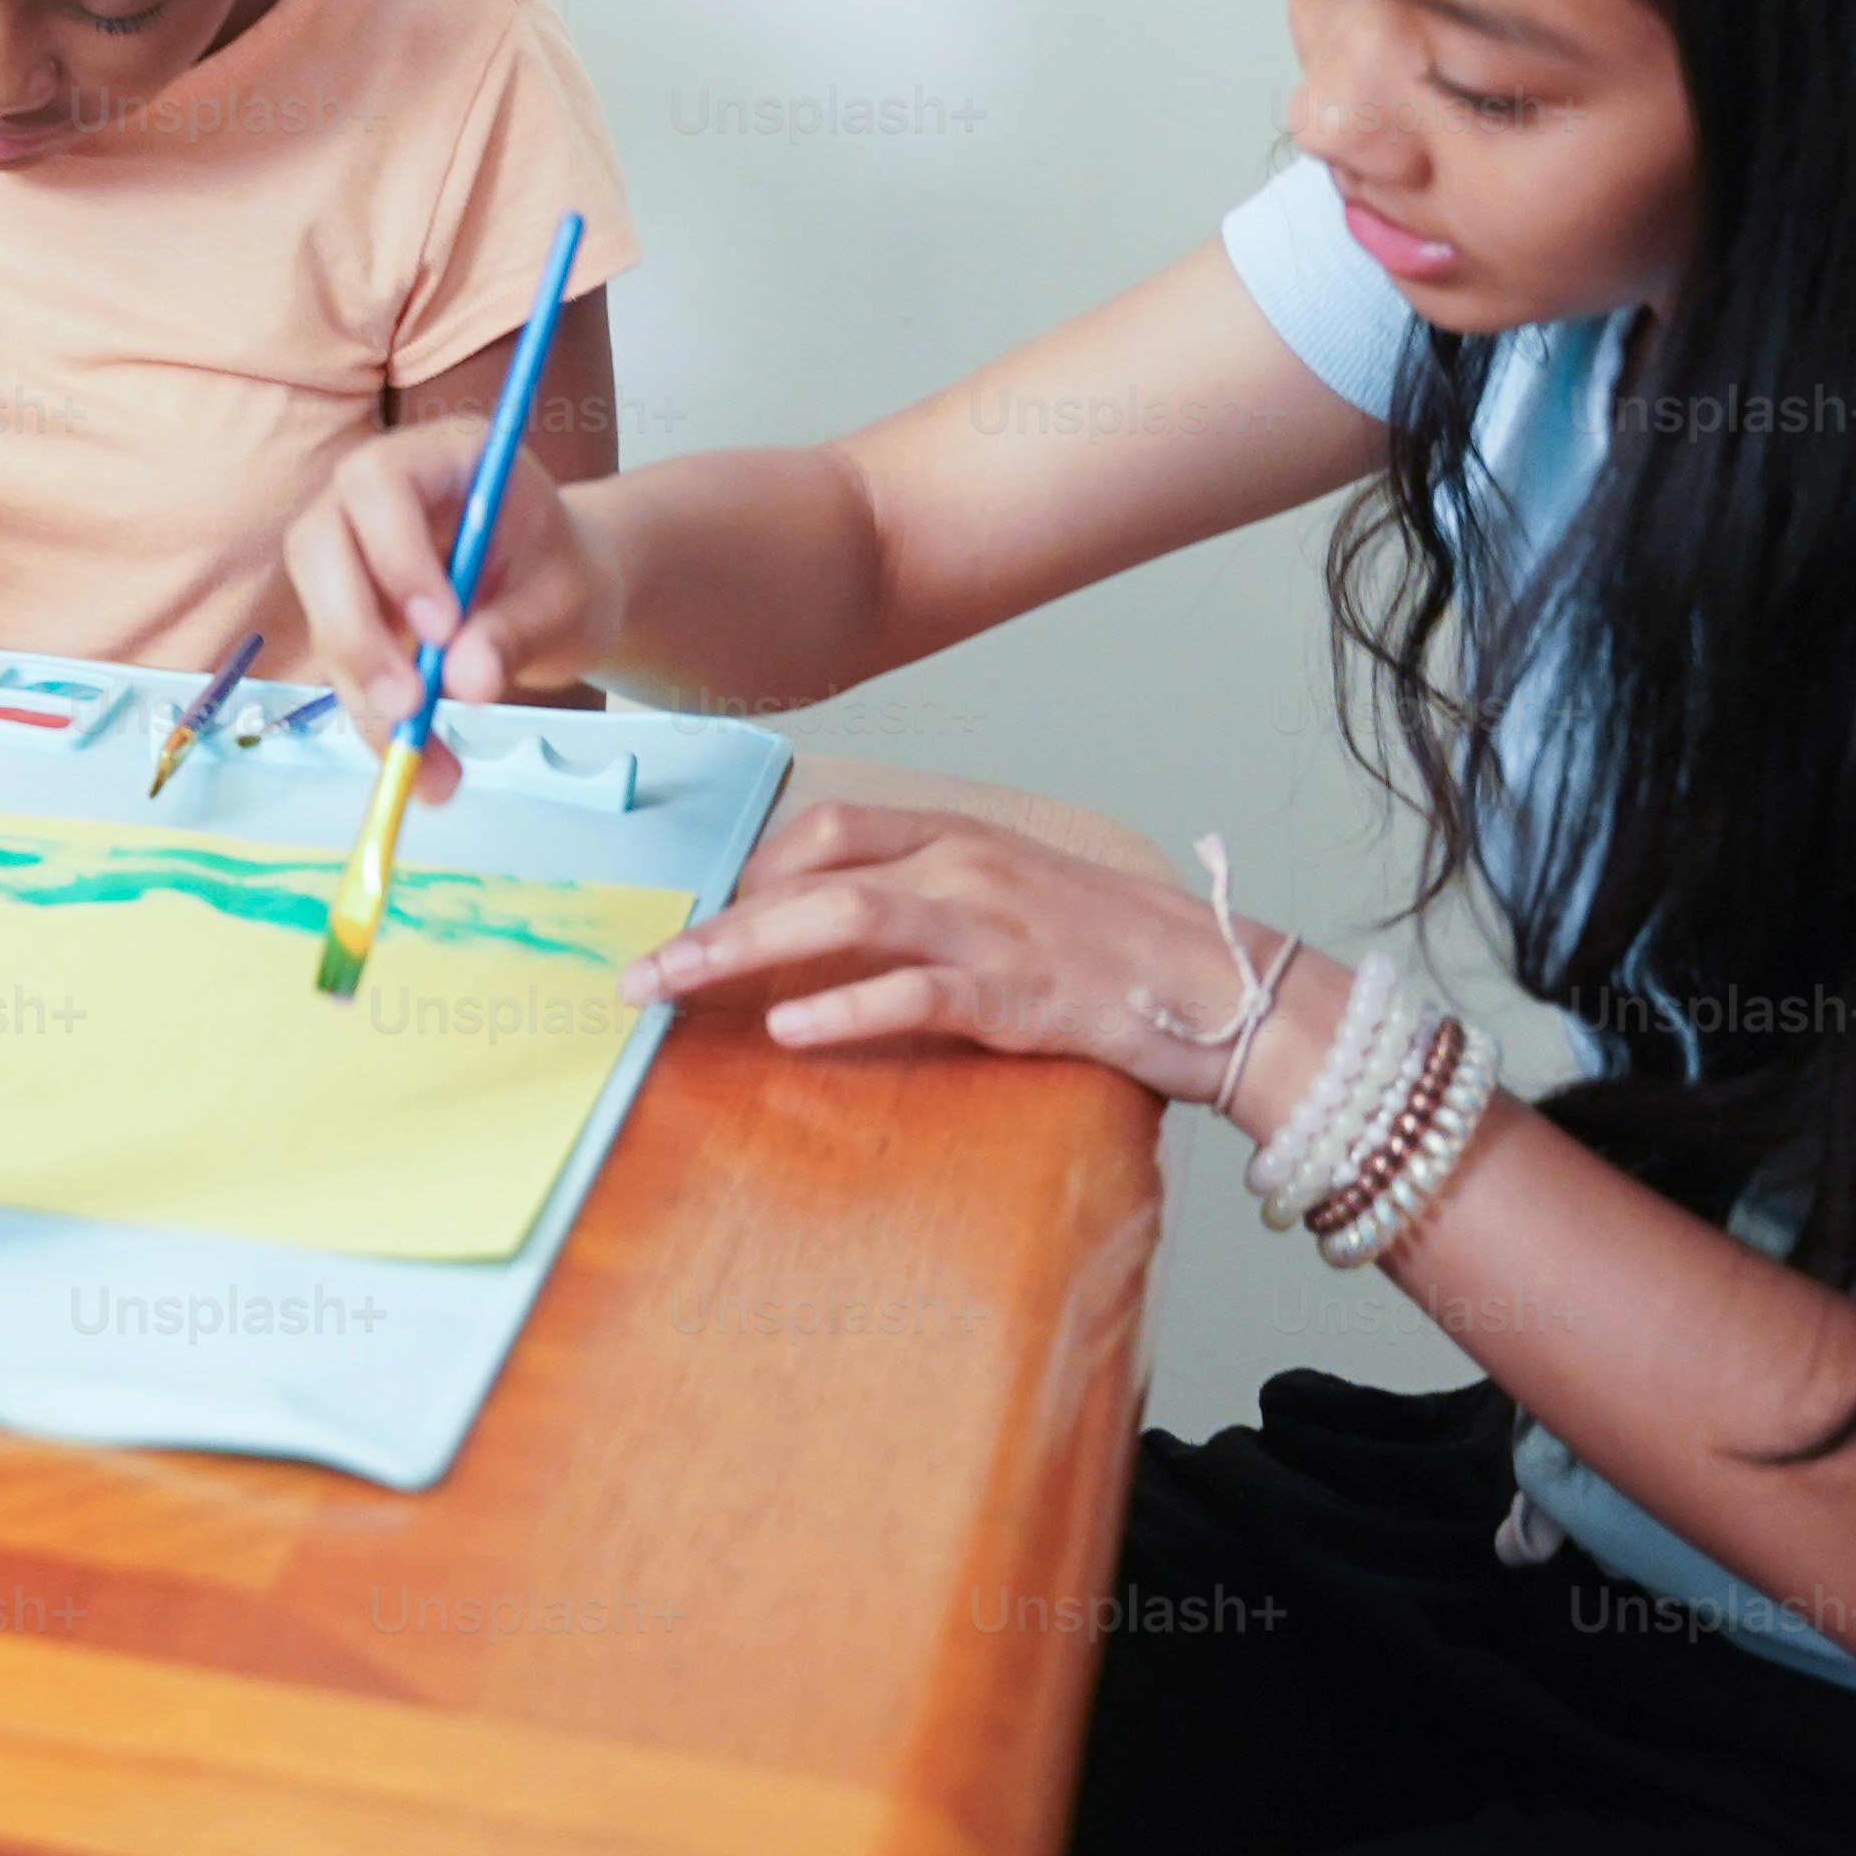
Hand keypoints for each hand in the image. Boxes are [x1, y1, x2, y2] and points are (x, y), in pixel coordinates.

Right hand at [289, 413, 622, 798]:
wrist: (562, 594)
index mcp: (440, 460)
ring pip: (322, 616)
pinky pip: (344, 670)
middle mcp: (377, 499)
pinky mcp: (351, 615)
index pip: (378, 481)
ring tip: (425, 761)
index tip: (441, 626)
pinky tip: (423, 767)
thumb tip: (467, 680)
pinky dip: (376, 723)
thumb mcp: (567, 598)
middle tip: (408, 704)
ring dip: (364, 692)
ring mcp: (354, 556)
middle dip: (355, 630)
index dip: (393, 551)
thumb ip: (519, 629)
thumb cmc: (566, 573)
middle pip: (320, 545)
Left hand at [622, 796, 1287, 1104]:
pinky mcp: (1017, 992)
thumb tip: (820, 930)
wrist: (1217, 982)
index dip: (748, 866)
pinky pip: (914, 992)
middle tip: (637, 969)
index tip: (693, 911)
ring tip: (673, 987)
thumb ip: (922, 899)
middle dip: (713, 918)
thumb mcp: (1006, 895)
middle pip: (809, 872)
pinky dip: (844, 1008)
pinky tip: (788, 1028)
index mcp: (957, 835)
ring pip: (841, 918)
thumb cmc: (1107, 948)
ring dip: (742, 951)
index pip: (826, 827)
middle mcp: (962, 866)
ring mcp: (989, 925)